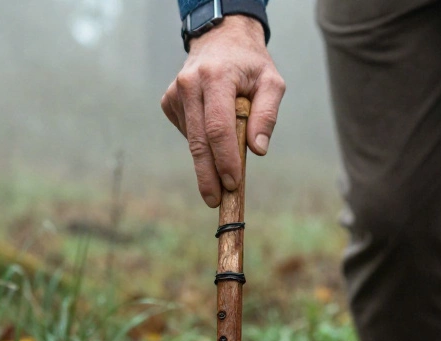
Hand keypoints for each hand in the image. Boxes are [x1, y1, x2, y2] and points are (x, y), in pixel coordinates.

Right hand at [161, 15, 284, 207]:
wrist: (220, 39)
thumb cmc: (250, 64)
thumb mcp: (271, 82)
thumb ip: (267, 115)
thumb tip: (258, 150)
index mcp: (216, 77)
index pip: (219, 127)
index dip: (225, 159)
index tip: (233, 183)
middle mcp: (190, 84)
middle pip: (199, 141)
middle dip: (208, 175)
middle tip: (216, 201)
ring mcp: (175, 94)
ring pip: (192, 140)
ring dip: (210, 158)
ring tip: (227, 159)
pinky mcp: (168, 102)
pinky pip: (188, 134)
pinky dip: (202, 141)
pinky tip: (212, 127)